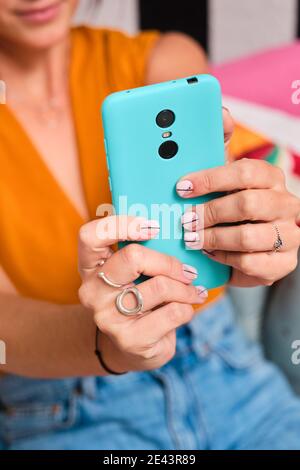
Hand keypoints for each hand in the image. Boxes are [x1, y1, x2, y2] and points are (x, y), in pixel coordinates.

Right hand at [78, 216, 207, 372]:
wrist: (132, 346)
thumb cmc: (137, 298)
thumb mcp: (131, 274)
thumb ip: (143, 252)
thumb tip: (178, 232)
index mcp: (90, 266)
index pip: (91, 235)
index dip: (122, 224)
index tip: (154, 227)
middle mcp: (92, 291)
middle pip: (132, 256)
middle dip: (168, 261)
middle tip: (187, 270)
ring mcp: (107, 318)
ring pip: (160, 286)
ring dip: (186, 288)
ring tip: (193, 291)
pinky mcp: (129, 340)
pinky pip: (173, 313)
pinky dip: (188, 308)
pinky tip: (187, 308)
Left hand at [177, 110, 299, 286]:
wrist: (247, 248)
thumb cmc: (231, 208)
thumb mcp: (223, 179)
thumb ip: (220, 148)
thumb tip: (223, 115)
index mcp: (271, 177)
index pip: (245, 171)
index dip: (211, 179)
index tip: (182, 187)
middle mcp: (285, 203)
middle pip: (246, 205)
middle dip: (209, 213)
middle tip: (185, 220)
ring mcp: (289, 234)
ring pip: (247, 237)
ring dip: (212, 238)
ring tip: (192, 239)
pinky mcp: (284, 263)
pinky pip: (250, 262)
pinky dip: (224, 258)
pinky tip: (210, 253)